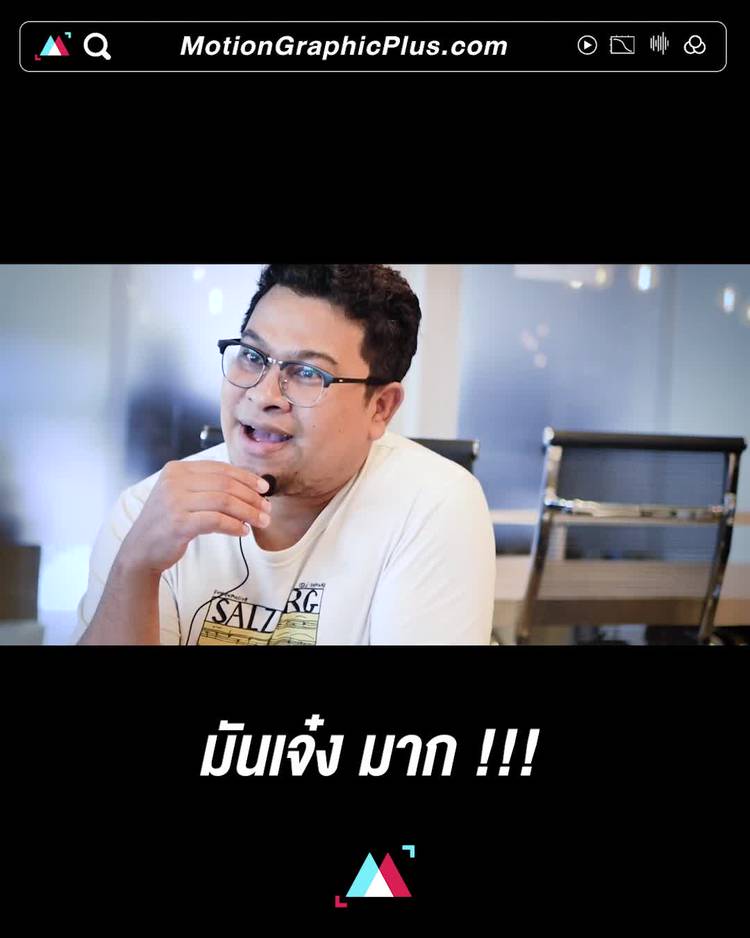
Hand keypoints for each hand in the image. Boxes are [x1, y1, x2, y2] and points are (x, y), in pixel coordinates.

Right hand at [118, 460, 271, 574]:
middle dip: (251, 496)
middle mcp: (174, 481)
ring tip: (261, 521)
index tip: (263, 488)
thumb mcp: (183, 497)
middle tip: (267, 508)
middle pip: (226, 484)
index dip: (246, 477)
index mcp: (177, 469)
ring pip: (225, 501)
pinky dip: (234, 525)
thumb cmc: (167, 524)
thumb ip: (208, 488)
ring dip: (248, 512)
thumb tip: (249, 488)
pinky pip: (217, 520)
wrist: (140, 550)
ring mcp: (174, 501)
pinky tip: (243, 531)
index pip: (220, 468)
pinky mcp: (178, 523)